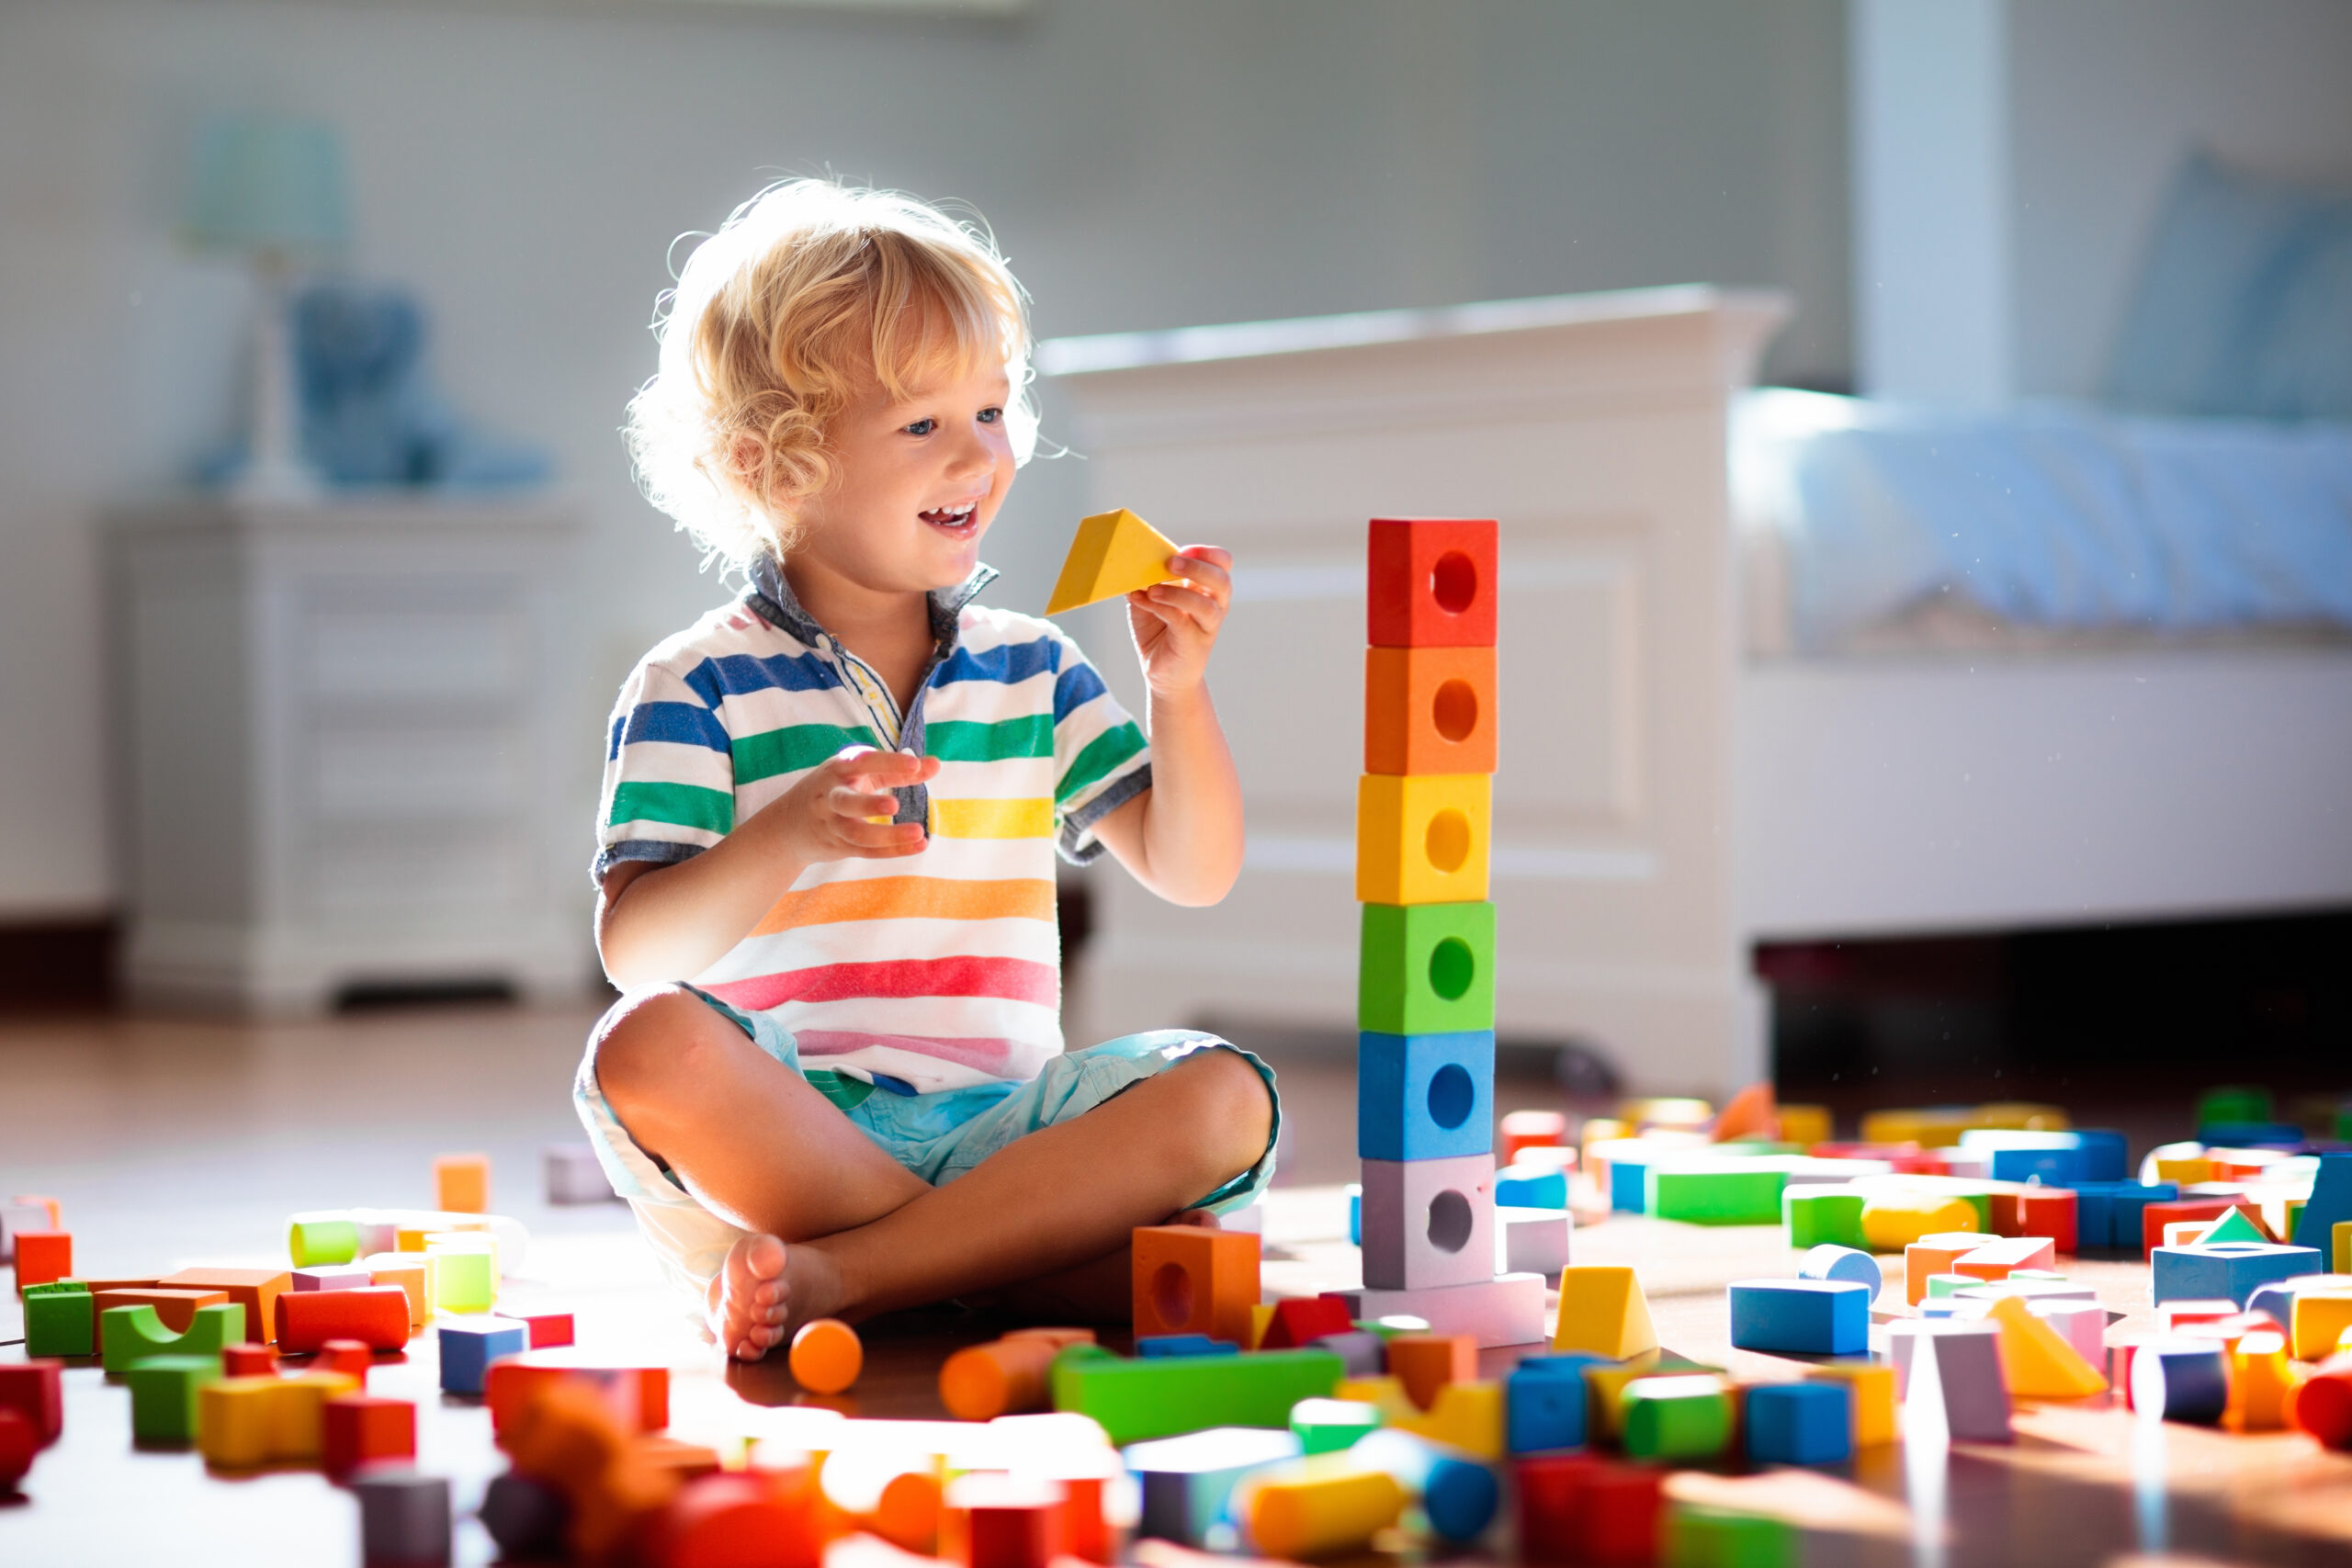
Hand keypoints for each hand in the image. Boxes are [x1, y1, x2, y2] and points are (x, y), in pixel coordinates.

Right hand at [768, 745, 939, 864]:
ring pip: (857, 834)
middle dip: (868, 804)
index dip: (888, 763)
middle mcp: (830, 798)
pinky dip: (894, 850)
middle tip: (895, 805)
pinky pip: (867, 851)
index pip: (861, 763)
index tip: (915, 764)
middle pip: (846, 803)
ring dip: (888, 836)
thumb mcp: (860, 773)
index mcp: (837, 771)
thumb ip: (897, 770)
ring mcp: (833, 825)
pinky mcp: (840, 847)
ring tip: (919, 832)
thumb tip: (936, 765)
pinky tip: (919, 846)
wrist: (789, 825)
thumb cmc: (836, 788)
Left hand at [1127, 545, 1230, 698]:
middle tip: (1170, 563)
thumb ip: (1146, 581)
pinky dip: (1161, 608)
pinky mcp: (1194, 644)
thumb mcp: (1150, 600)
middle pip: (1221, 580)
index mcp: (1207, 589)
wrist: (1161, 673)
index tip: (1183, 549)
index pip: (1221, 563)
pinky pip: (1182, 621)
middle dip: (1197, 567)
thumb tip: (1129, 562)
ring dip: (1177, 592)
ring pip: (1206, 605)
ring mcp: (1207, 626)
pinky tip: (1144, 601)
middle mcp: (1215, 605)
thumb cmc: (1158, 633)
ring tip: (1152, 589)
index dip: (1206, 553)